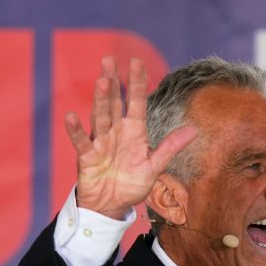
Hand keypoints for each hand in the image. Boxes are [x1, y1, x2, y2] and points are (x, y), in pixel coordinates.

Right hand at [64, 56, 196, 219]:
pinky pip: (81, 142)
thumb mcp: (155, 166)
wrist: (112, 205)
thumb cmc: (132, 184)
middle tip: (110, 60)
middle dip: (114, 83)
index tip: (136, 62)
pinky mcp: (87, 157)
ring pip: (100, 117)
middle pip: (114, 103)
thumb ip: (170, 147)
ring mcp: (100, 143)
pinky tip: (72, 116)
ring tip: (103, 80)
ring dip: (101, 100)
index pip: (136, 103)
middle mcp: (116, 132)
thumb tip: (194, 130)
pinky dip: (76, 131)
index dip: (137, 83)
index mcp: (134, 132)